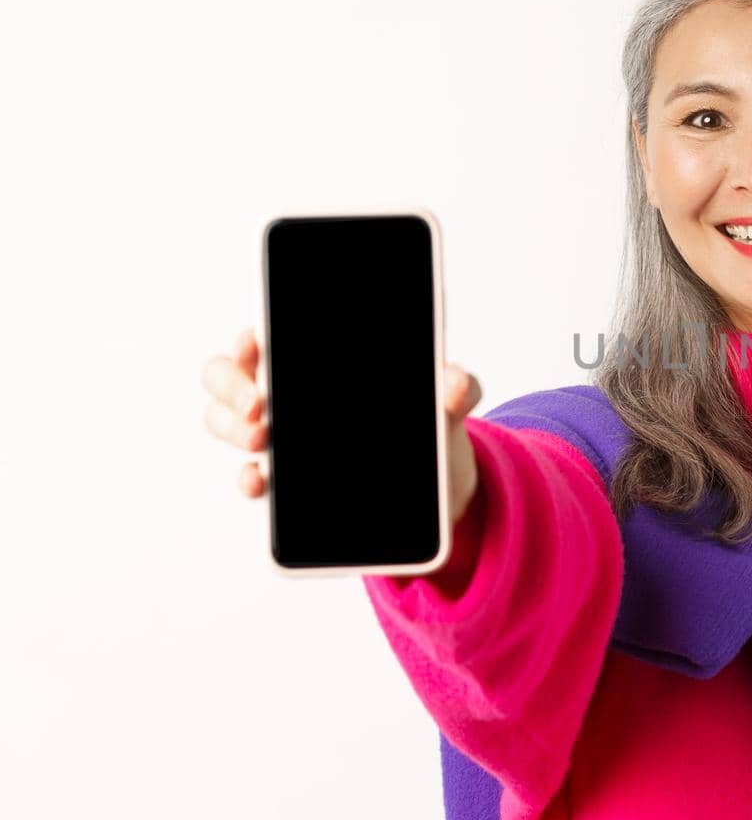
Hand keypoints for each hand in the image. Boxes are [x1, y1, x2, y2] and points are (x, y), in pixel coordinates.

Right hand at [201, 328, 483, 524]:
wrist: (440, 484)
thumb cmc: (430, 419)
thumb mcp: (448, 401)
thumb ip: (458, 386)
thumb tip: (456, 385)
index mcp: (314, 356)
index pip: (263, 335)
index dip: (248, 338)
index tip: (255, 344)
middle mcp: (282, 390)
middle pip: (226, 375)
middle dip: (231, 387)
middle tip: (258, 405)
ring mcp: (277, 436)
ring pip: (224, 422)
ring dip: (230, 430)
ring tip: (260, 443)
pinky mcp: (284, 482)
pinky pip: (248, 476)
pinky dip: (246, 479)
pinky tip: (258, 483)